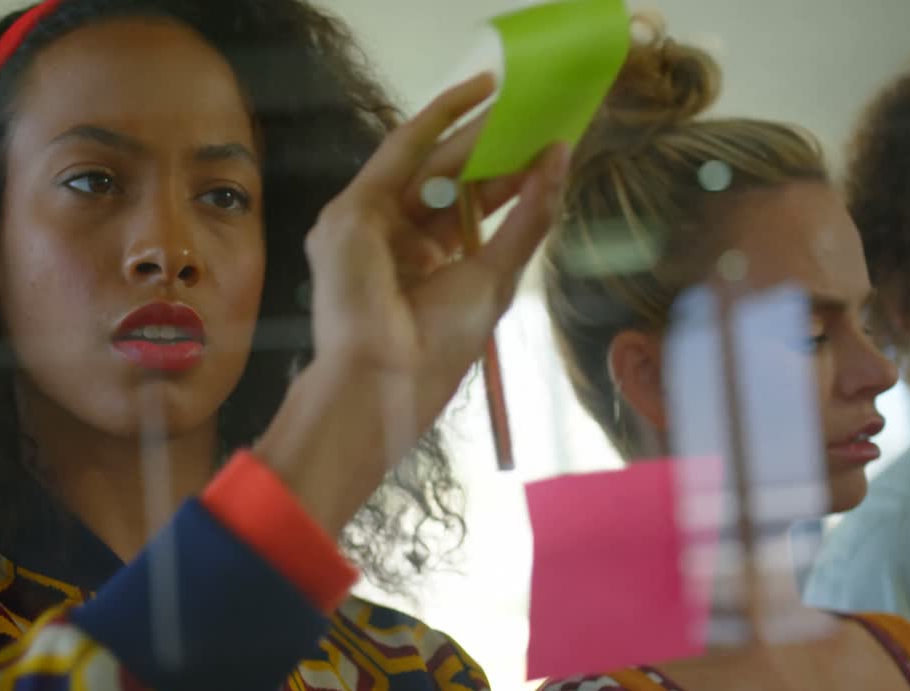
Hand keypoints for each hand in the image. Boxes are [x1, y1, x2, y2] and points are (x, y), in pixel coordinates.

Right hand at [254, 73, 569, 535]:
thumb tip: (559, 159)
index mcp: (427, 263)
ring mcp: (370, 225)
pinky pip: (397, 153)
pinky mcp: (350, 211)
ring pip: (426, 163)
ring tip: (514, 100)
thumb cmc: (439, 344)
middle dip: (492, 149)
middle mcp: (396, 239)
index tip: (545, 148)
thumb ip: (527, 218)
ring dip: (470, 131)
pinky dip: (434, 120)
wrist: (387, 378)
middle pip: (447, 181)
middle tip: (535, 114)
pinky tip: (472, 94)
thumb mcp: (496, 274)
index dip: (506, 178)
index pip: (468, 208)